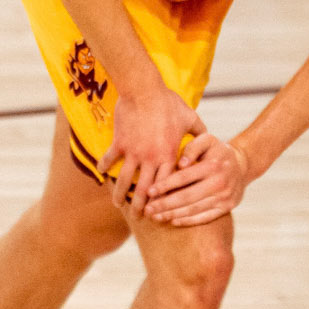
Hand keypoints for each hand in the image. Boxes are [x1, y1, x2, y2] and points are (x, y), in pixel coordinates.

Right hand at [100, 82, 203, 212]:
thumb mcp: (190, 117)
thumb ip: (199, 130)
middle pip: (146, 190)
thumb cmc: (168, 102)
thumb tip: (208, 137)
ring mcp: (134, 152)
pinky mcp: (120, 143)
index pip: (168, 186)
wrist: (144, 90)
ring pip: (125, 181)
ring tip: (118, 205)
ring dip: (120, 195)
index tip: (162, 212)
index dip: (165, 202)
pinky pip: (110, 159)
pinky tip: (100, 173)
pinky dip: (104, 166)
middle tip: (139, 217)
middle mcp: (151, 159)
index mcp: (169, 156)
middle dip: (142, 208)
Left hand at [141, 132, 248, 225]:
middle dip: (165, 205)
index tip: (149, 191)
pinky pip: (205, 217)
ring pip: (194, 209)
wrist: (242, 165)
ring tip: (155, 217)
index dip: (165, 185)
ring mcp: (224, 198)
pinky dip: (188, 221)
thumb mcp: (207, 140)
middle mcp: (219, 183)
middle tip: (147, 210)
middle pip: (187, 197)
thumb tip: (180, 164)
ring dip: (173, 215)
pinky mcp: (226, 208)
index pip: (184, 177)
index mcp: (213, 166)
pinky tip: (173, 221)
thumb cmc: (217, 151)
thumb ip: (192, 147)